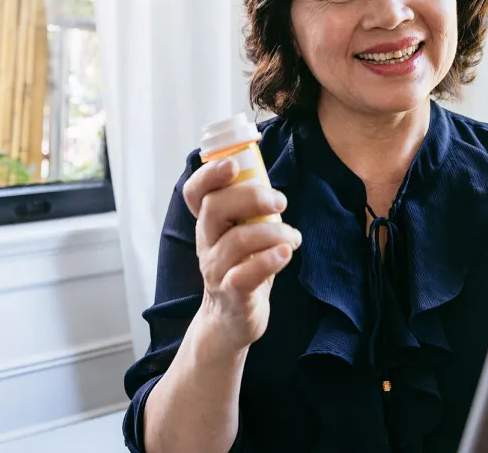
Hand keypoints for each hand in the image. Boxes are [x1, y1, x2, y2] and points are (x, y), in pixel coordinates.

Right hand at [182, 158, 301, 354]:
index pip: (195, 192)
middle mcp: (206, 244)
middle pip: (214, 208)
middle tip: (280, 202)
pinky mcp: (233, 296)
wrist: (231, 322)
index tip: (234, 165)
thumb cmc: (243, 267)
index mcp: (208, 223)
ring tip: (293, 237)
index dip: (209, 174)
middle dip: (251, 197)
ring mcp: (216, 271)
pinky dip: (268, 260)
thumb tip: (267, 173)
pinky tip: (286, 254)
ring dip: (273, 232)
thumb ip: (249, 207)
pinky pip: (245, 275)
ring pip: (236, 241)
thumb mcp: (241, 232)